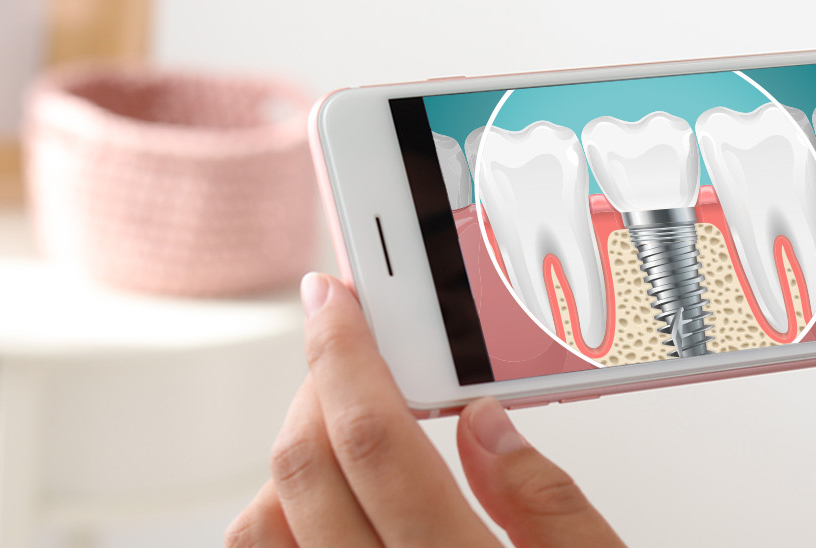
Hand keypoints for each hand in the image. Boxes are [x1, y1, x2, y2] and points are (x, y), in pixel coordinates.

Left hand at [225, 273, 625, 547]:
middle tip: (358, 348)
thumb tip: (489, 423)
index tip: (335, 296)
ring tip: (353, 427)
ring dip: (298, 455)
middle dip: (322, 386)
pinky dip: (282, 512)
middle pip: (305, 467)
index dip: (347, 353)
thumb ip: (553, 507)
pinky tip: (333, 495)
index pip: (375, 442)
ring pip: (262, 520)